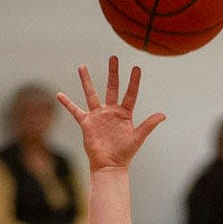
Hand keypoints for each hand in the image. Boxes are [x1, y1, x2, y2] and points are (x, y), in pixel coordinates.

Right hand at [57, 56, 165, 171]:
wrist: (110, 166)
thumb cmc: (125, 153)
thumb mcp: (138, 137)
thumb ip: (148, 124)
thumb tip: (163, 115)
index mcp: (124, 114)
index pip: (130, 94)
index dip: (133, 82)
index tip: (136, 68)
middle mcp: (111, 111)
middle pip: (111, 88)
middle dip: (113, 73)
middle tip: (113, 58)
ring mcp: (98, 116)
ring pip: (91, 94)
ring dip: (86, 81)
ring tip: (82, 67)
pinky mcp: (87, 123)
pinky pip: (75, 111)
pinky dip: (67, 104)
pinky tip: (59, 95)